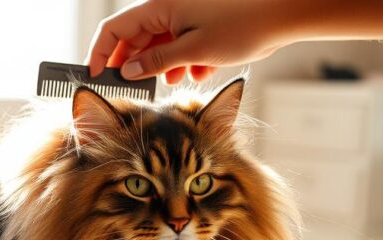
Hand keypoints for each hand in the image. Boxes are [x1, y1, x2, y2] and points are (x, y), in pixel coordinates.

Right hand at [86, 0, 290, 83]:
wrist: (286, 13)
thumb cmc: (243, 25)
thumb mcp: (194, 50)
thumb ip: (156, 62)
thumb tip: (127, 72)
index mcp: (160, 6)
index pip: (114, 29)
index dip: (100, 54)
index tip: (96, 77)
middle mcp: (169, 7)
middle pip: (135, 37)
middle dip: (133, 64)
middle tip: (133, 89)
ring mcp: (185, 14)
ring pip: (158, 43)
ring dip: (162, 65)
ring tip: (177, 79)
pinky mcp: (201, 24)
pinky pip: (180, 43)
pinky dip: (184, 59)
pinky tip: (200, 70)